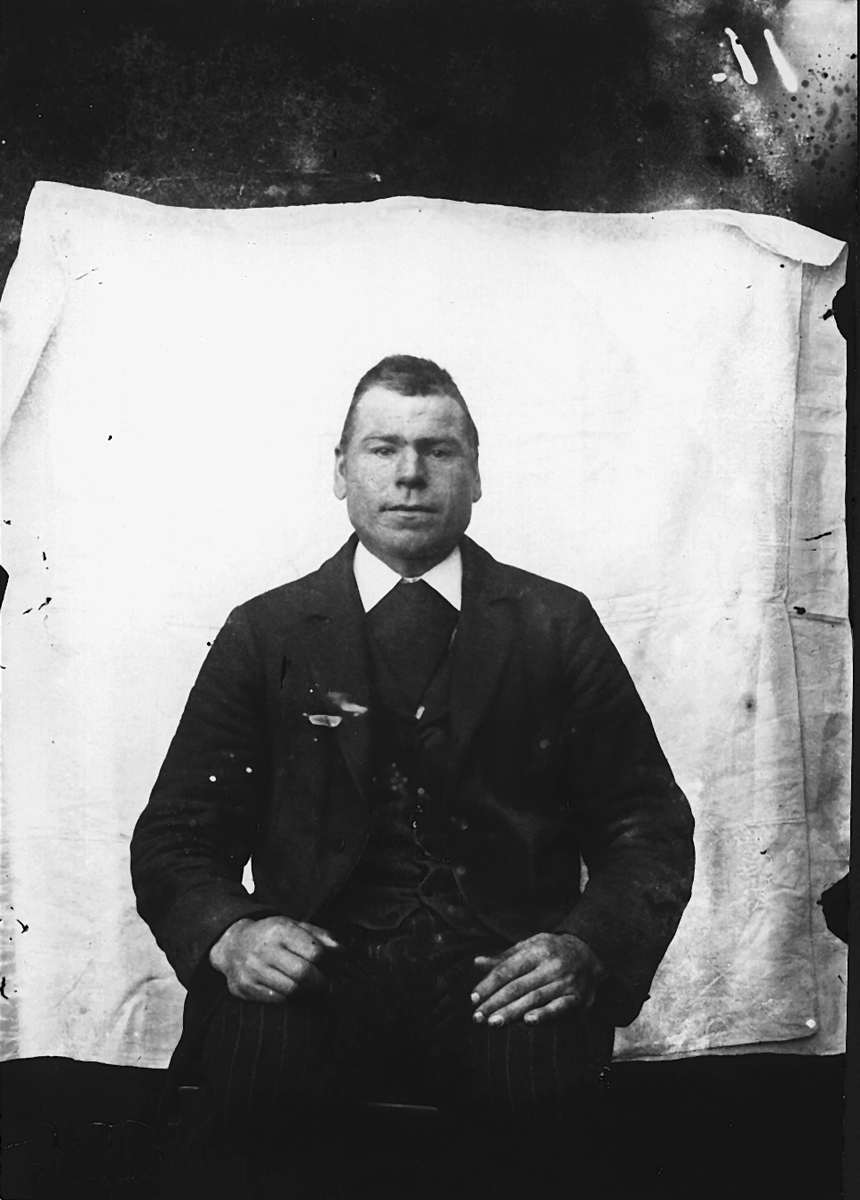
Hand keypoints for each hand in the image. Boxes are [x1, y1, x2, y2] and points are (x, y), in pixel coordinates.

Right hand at [209, 915, 340, 1002]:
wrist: (232, 944)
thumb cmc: (271, 935)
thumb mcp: (294, 926)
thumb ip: (319, 936)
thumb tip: (340, 951)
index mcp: (280, 929)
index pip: (315, 952)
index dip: (328, 962)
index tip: (332, 965)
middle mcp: (264, 949)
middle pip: (303, 974)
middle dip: (321, 983)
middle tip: (327, 985)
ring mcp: (252, 970)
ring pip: (291, 990)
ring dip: (307, 993)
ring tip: (312, 989)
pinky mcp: (245, 987)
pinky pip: (277, 999)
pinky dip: (290, 998)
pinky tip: (293, 991)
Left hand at [471, 932, 606, 1027]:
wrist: (590, 953)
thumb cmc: (551, 952)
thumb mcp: (528, 947)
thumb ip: (503, 958)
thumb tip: (476, 963)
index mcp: (535, 950)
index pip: (507, 969)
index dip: (488, 984)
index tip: (473, 999)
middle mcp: (550, 965)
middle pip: (518, 986)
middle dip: (495, 1003)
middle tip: (477, 1018)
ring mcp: (565, 982)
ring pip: (534, 998)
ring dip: (512, 1013)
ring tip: (493, 1023)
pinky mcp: (577, 998)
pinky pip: (559, 1008)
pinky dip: (544, 1015)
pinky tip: (528, 1022)